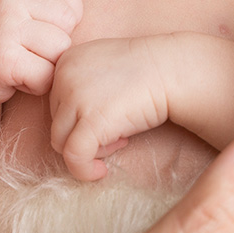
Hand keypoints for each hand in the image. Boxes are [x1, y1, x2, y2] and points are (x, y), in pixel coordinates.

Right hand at [0, 0, 81, 107]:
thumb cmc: (4, 45)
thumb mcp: (26, 11)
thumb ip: (58, 3)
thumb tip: (113, 3)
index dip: (65, 21)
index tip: (38, 30)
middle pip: (68, 25)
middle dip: (55, 46)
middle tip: (25, 51)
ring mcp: (3, 26)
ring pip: (60, 51)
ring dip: (45, 66)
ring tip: (20, 63)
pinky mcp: (2, 57)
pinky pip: (46, 76)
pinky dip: (36, 85)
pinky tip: (14, 78)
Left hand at [49, 36, 167, 180]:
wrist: (176, 70)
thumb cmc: (151, 69)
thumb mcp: (106, 65)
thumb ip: (83, 83)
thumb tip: (73, 118)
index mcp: (67, 60)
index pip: (57, 102)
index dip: (81, 116)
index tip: (110, 116)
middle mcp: (64, 76)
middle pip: (58, 122)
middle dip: (85, 132)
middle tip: (119, 132)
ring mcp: (75, 98)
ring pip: (60, 141)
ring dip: (89, 149)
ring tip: (119, 142)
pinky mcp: (90, 121)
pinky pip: (74, 156)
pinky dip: (83, 170)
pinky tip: (101, 171)